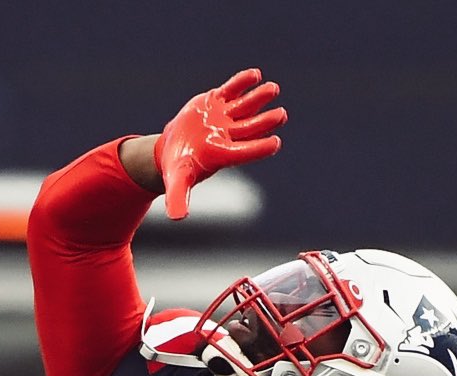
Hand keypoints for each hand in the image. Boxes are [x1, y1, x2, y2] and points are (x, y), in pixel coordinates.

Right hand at [155, 67, 286, 219]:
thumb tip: (177, 218)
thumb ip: (178, 199)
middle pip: (251, 128)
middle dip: (266, 121)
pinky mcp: (216, 101)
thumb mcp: (177, 182)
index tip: (275, 144)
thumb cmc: (179, 167)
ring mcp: (224, 117)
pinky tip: (255, 75)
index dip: (259, 148)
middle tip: (281, 115)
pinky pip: (232, 90)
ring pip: (246, 107)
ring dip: (259, 98)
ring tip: (272, 89)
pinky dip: (242, 82)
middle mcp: (228, 135)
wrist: (174, 148)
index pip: (245, 152)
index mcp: (223, 154)